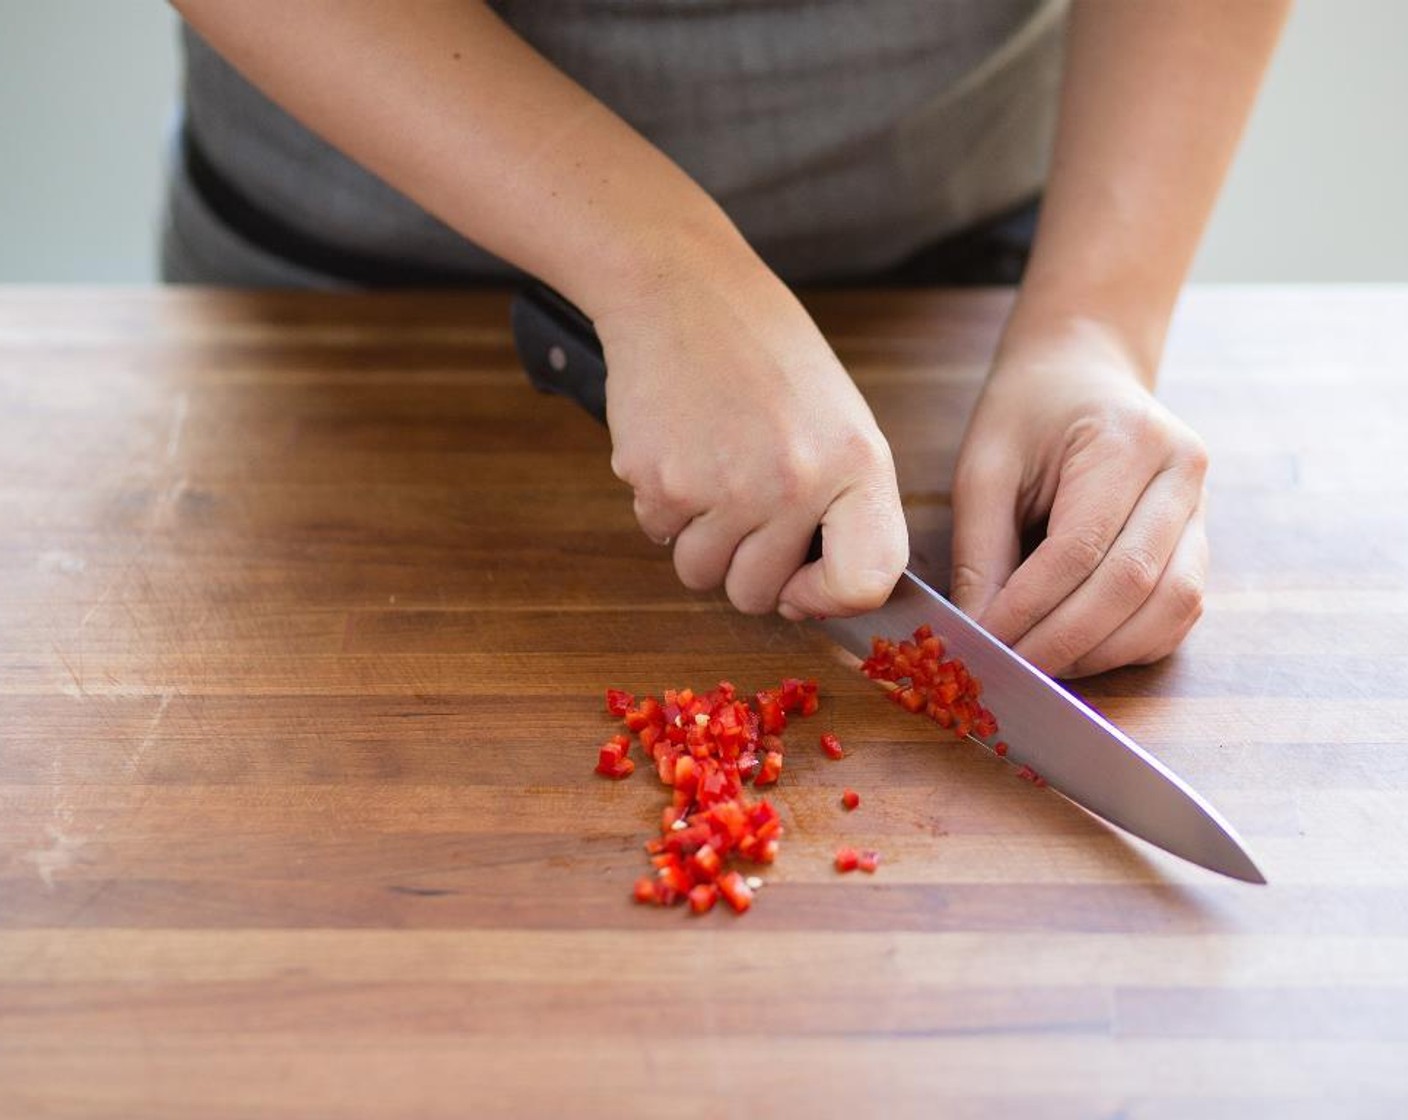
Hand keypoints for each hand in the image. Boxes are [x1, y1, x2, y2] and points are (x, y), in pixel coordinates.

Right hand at [593, 259, 907, 618]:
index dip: (827, 599)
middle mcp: (795, 484)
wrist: (683, 289)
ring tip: (709, 471)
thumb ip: (840, 504)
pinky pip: (658, 535)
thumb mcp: (837, 418)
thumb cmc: (764, 350)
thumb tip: (813, 596)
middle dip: (743, 567)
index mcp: (856, 465)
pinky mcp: (661, 481)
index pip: (864, 583)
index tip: (802, 585)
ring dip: (697, 540)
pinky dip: (662, 506)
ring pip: (701, 574)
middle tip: (740, 510)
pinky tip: (678, 448)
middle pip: (759, 594)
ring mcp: (723, 487)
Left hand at [948, 318, 1208, 677]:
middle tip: (1009, 670)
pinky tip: (1080, 651)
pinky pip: (1178, 613)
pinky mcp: (1201, 542)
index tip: (983, 643)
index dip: (1029, 608)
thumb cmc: (1026, 413)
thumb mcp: (984, 467)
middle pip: (1132, 585)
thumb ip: (981, 552)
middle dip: (1064, 641)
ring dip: (1103, 652)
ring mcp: (1204, 510)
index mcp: (1128, 440)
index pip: (1079, 548)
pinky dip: (1129, 645)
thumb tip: (976, 633)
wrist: (1081, 373)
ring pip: (1171, 608)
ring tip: (1041, 666)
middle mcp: (1182, 475)